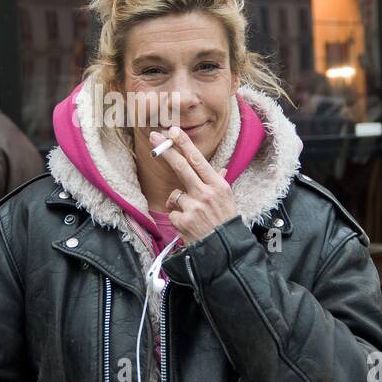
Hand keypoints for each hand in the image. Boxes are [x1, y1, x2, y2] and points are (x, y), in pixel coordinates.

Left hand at [149, 126, 236, 243]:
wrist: (225, 250)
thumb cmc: (225, 223)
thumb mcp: (227, 200)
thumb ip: (219, 183)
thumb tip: (219, 170)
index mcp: (218, 185)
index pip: (198, 160)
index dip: (184, 144)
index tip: (173, 131)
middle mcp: (206, 193)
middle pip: (181, 167)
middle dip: (166, 150)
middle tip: (153, 136)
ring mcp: (194, 207)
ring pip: (175, 194)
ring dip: (179, 203)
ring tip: (193, 214)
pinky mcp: (183, 221)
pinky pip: (172, 212)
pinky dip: (178, 218)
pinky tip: (188, 225)